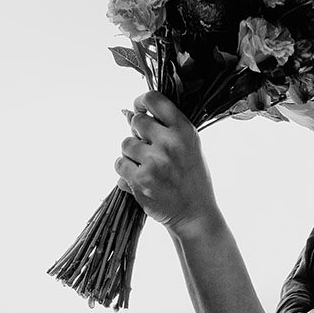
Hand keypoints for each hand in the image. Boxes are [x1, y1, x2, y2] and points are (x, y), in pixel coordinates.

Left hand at [114, 90, 220, 234]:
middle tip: (148, 149)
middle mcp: (170, 142)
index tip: (139, 109)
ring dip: (131, 155)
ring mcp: (154, 161)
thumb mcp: (189, 146)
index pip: (154, 99)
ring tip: (147, 167)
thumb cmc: (191, 177)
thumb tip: (128, 113)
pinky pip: (119, 164)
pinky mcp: (141, 179)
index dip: (142, 102)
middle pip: (136, 121)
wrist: (194, 213)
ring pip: (125, 144)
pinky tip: (140, 179)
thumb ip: (165, 128)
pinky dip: (125, 172)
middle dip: (138, 133)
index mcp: (185, 130)